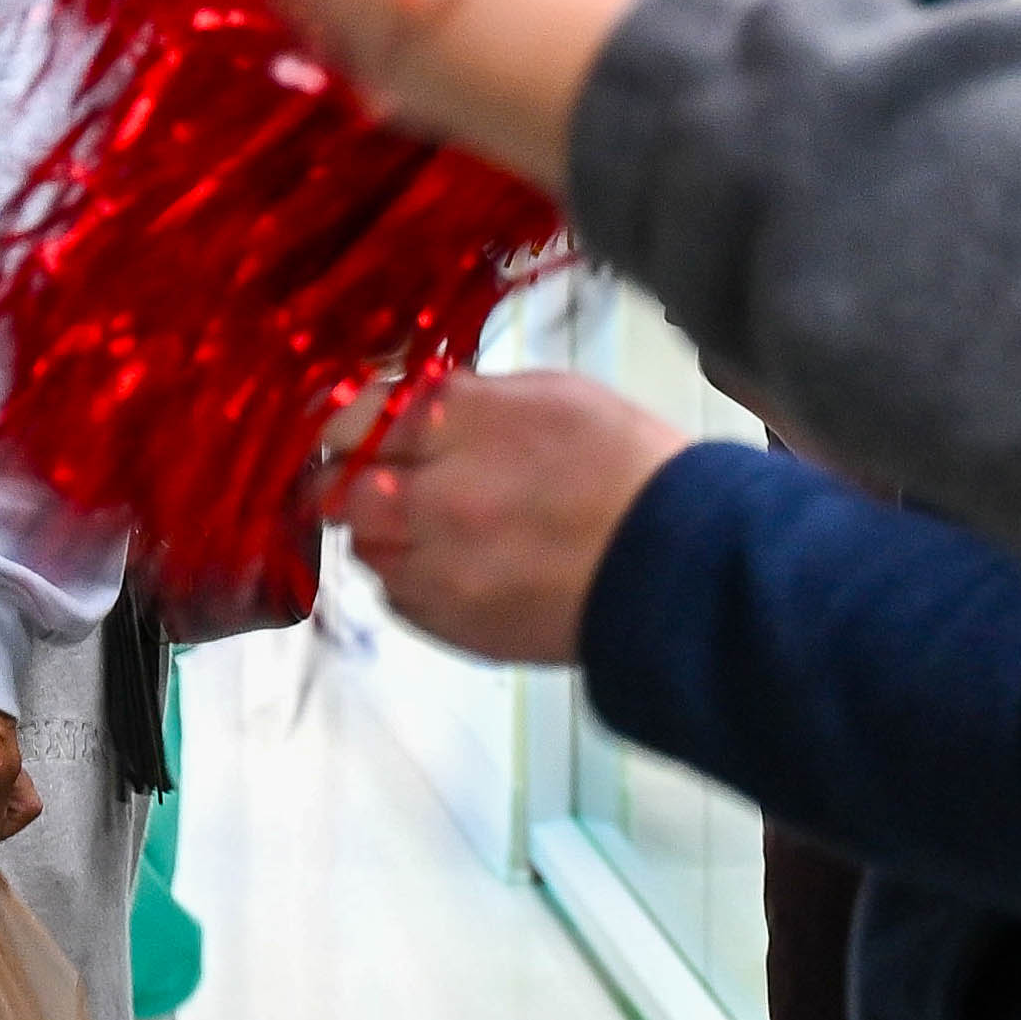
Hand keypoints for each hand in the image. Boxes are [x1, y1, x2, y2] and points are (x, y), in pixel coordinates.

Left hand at [332, 373, 691, 670]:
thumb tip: (405, 400)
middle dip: (353, 478)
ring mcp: (437, 569)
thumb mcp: (549, 395)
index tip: (348, 422)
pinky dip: (414, 577)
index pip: (345, 416)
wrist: (681, 567)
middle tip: (388, 473)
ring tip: (436, 522)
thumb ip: (464, 398)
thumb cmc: (626, 465)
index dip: (339, 419)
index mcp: (460, 424)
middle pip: (339, 487)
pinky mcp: (450, 624)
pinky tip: (460, 563)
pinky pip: (398, 595)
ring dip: (384, 531)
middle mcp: (434, 497)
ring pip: (364, 547)